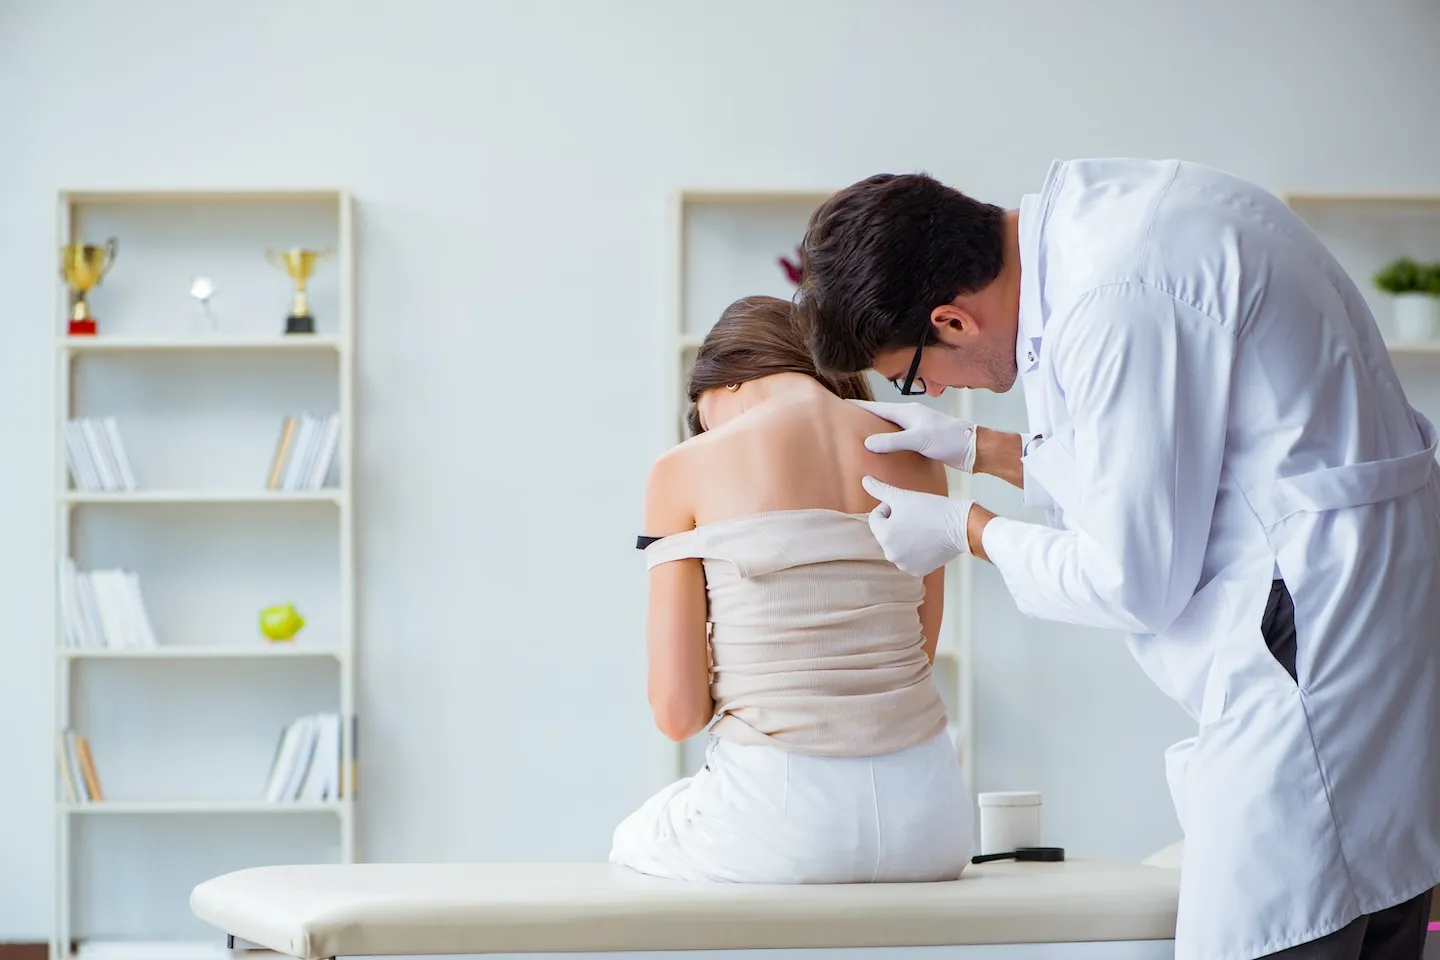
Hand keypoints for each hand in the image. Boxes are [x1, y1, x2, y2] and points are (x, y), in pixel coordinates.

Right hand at [850, 400, 977, 471]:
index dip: (858, 406)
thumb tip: (867, 442)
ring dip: (875, 432)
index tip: (841, 405)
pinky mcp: (922, 441)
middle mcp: (909, 418)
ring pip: (889, 428)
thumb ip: (892, 441)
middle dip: (863, 418)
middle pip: (881, 416)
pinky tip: (883, 453)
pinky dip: (888, 443)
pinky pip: (898, 440)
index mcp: (906, 412)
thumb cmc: (949, 439)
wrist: (973, 449)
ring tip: (859, 439)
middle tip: (845, 424)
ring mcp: (916, 429)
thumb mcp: (918, 439)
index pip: (875, 407)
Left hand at [861, 476, 974, 576]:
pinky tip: (928, 540)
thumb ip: (879, 490)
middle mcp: (891, 554)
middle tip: (915, 516)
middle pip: (886, 533)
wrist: (961, 527)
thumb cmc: (932, 510)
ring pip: (897, 545)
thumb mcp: (902, 496)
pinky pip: (909, 557)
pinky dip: (915, 550)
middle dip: (895, 523)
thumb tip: (864, 481)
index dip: (889, 507)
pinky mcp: (918, 571)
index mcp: (884, 536)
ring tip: (922, 527)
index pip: (876, 517)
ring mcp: (904, 565)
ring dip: (904, 536)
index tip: (908, 506)